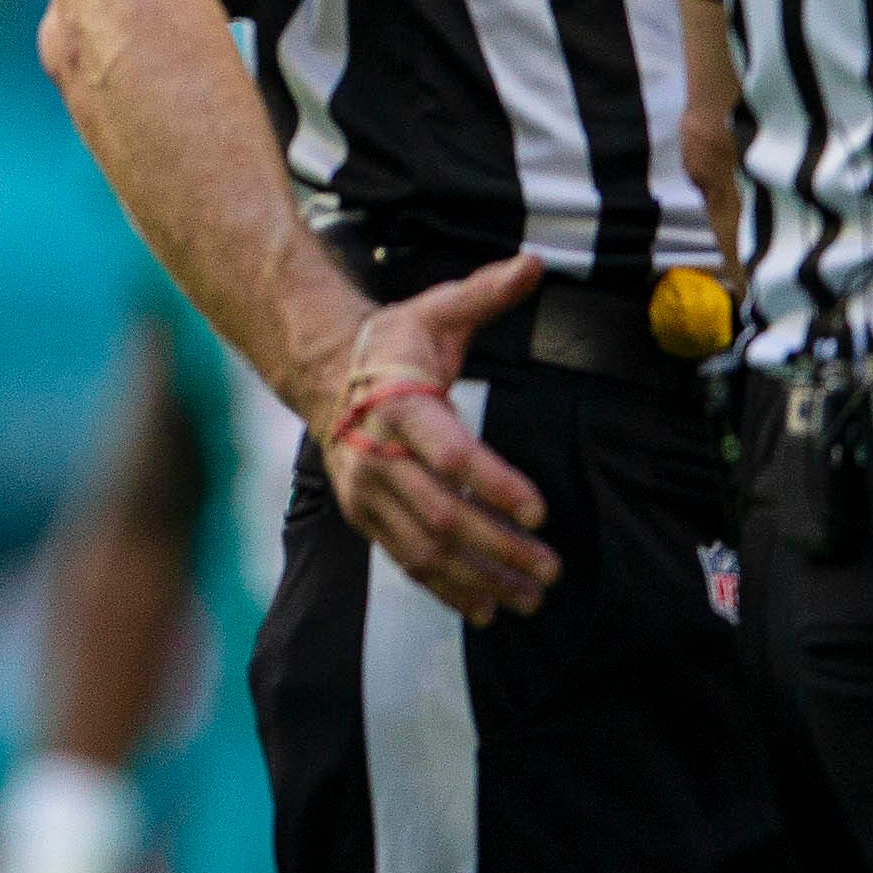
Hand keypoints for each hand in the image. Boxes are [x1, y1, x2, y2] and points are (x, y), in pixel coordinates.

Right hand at [312, 252, 554, 623]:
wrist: (323, 373)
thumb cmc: (392, 343)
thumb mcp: (436, 310)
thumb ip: (485, 292)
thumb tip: (533, 264)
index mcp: (398, 404)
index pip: (448, 453)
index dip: (493, 483)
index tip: (538, 509)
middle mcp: (377, 456)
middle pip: (440, 513)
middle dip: (498, 546)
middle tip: (549, 566)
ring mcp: (368, 493)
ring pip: (424, 547)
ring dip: (480, 577)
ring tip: (531, 595)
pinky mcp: (367, 517)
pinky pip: (407, 561)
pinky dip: (447, 589)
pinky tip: (486, 608)